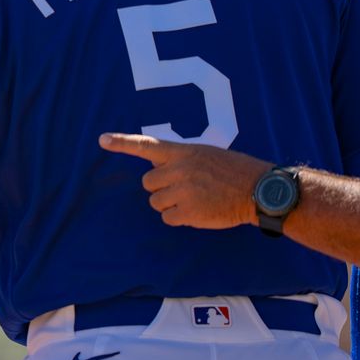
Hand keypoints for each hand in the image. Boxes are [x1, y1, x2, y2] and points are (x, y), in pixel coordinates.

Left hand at [98, 133, 268, 229]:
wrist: (257, 190)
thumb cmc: (232, 171)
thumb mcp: (204, 154)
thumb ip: (180, 160)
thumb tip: (156, 169)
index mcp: (182, 152)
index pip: (146, 145)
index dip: (122, 143)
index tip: (102, 140)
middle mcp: (178, 170)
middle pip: (148, 183)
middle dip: (161, 187)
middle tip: (184, 188)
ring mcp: (183, 191)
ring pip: (156, 202)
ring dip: (169, 204)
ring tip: (194, 200)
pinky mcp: (189, 212)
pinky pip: (168, 218)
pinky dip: (178, 219)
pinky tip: (197, 212)